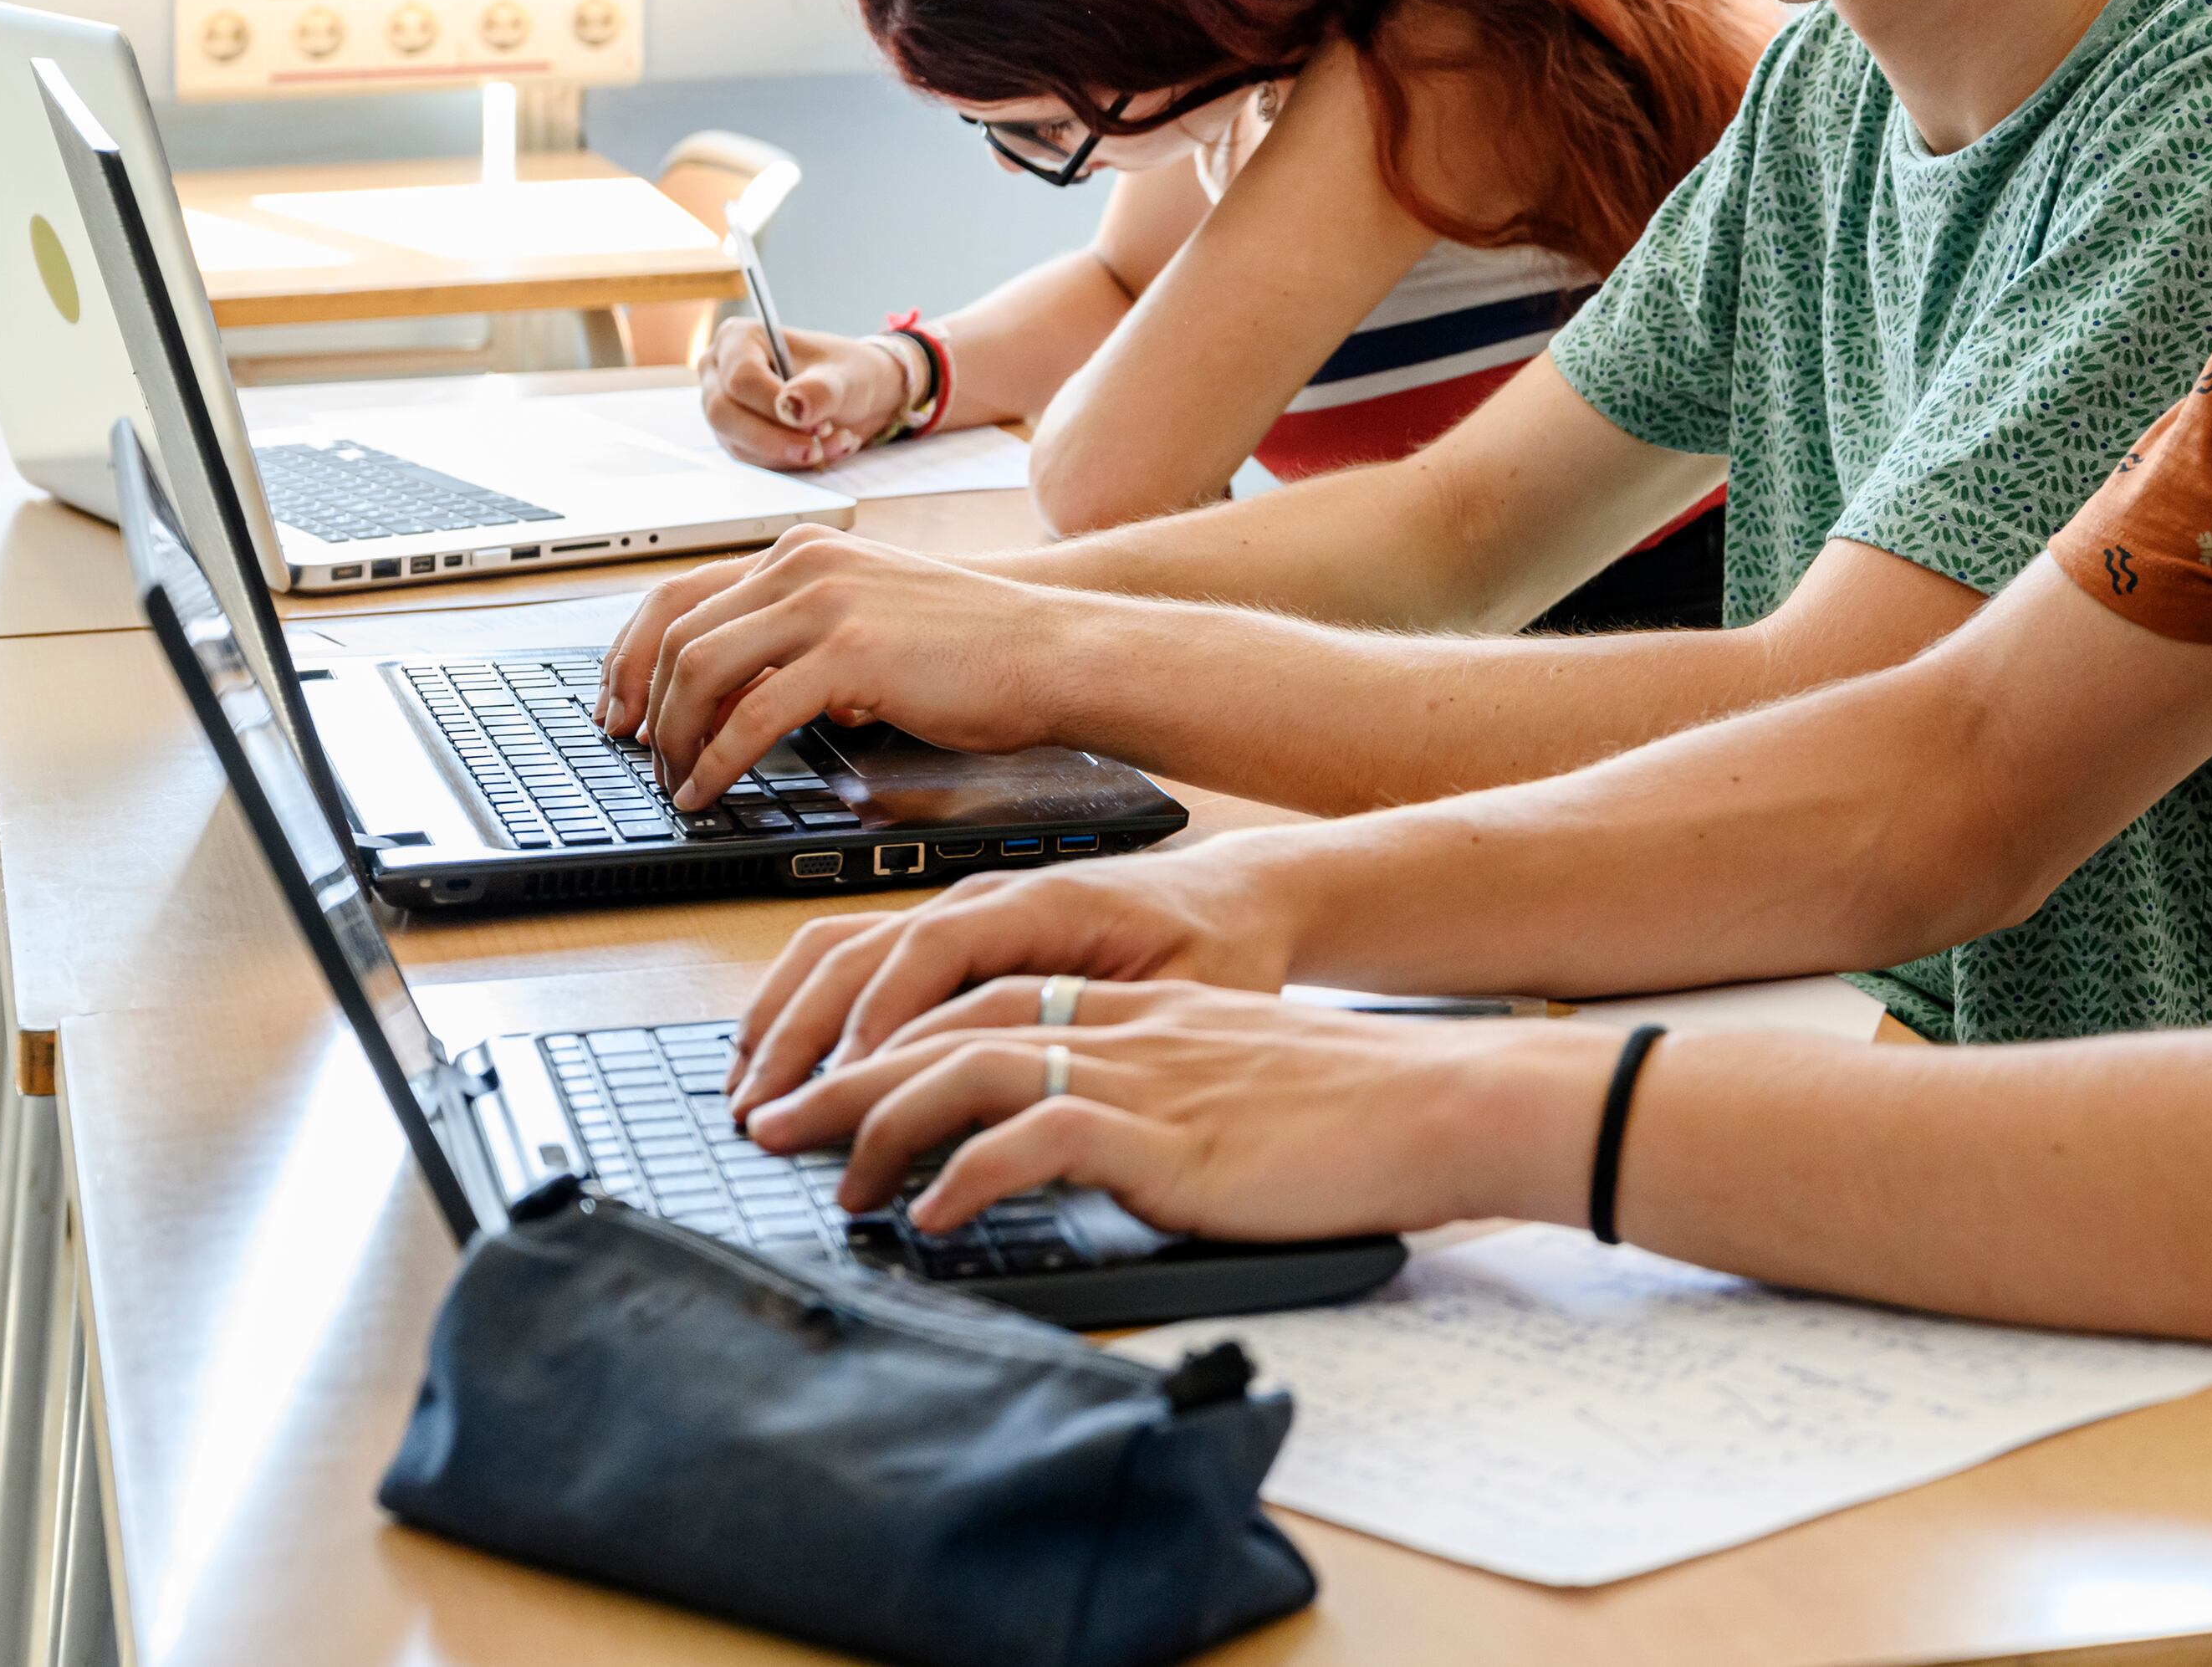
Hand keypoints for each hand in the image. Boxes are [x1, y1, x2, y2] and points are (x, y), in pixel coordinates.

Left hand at [594, 525, 1078, 803]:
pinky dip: (717, 760)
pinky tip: (710, 789)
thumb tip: (724, 697)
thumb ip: (795, 641)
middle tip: (637, 752)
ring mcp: (827, 603)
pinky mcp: (852, 653)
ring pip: (699, 669)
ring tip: (678, 778)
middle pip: (675, 630)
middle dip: (641, 701)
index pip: (678, 592)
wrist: (1054, 650)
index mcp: (803, 551)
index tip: (617, 706)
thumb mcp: (867, 622)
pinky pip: (751, 714)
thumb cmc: (974, 648)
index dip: (630, 655)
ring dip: (674, 735)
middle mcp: (804, 563)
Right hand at [701, 320, 911, 469]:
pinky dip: (787, 462)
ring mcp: (722, 406)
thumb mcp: (845, 377)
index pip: (741, 377)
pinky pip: (750, 460)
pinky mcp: (734, 436)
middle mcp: (719, 371)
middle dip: (774, 438)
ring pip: (736, 442)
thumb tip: (791, 406)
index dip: (774, 405)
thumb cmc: (847, 374)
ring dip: (786, 454)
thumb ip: (820, 389)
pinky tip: (822, 451)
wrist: (857, 395)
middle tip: (816, 448)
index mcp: (739, 338)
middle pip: (724, 413)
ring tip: (834, 443)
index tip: (816, 423)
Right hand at [726, 842, 1302, 1112]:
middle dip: (801, 1032)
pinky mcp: (948, 935)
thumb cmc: (1220, 948)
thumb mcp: (1191, 993)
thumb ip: (1118, 1031)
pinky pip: (850, 955)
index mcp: (1042, 904)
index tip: (847, 1082)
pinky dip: (801, 1002)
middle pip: (862, 951)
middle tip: (759, 1112)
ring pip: (839, 950)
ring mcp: (957, 910)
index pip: (934, 949)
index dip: (882, 1016)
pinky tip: (778, 1056)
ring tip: (745, 1091)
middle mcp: (984, 899)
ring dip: (784, 1018)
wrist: (1238, 900)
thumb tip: (1048, 1086)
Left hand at [741, 978, 1613, 1238]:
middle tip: (770, 1127)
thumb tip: (1066, 1153)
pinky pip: (1041, 1135)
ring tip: (835, 1180)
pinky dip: (972, 1171)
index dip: (883, 1034)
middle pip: (945, 1022)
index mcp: (1132, 1008)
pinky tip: (935, 1215)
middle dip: (842, 1075)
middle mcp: (1122, 1024)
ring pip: (970, 1065)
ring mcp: (1143, 1072)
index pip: (974, 996)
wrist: (1441, 1101)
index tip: (818, 1083)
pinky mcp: (1169, 1130)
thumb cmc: (1347, 1110)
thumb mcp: (1226, 1087)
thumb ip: (1146, 1103)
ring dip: (883, 1123)